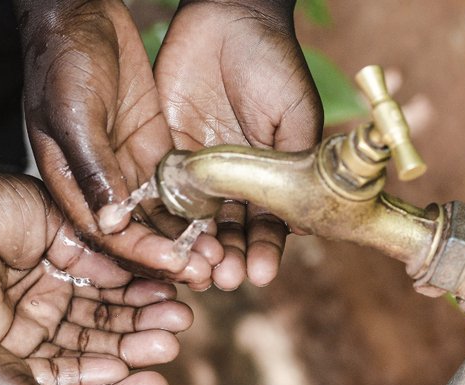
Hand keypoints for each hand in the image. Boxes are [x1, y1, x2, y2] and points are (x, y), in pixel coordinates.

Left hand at [0, 171, 193, 362]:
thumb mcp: (58, 218)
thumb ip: (100, 247)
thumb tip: (149, 264)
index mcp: (59, 262)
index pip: (112, 283)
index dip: (147, 289)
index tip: (184, 288)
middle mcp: (47, 300)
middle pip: (107, 320)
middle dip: (147, 323)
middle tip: (183, 323)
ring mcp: (31, 329)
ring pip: (91, 346)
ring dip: (131, 348)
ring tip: (169, 343)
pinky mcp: (11, 354)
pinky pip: (61, 366)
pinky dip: (96, 368)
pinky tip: (131, 364)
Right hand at [15, 0, 221, 288]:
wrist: (81, 16)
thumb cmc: (63, 61)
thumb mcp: (73, 114)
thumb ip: (92, 168)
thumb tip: (110, 222)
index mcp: (69, 185)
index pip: (106, 234)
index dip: (141, 254)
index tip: (176, 267)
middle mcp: (99, 185)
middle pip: (137, 233)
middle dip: (172, 256)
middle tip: (211, 272)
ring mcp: (128, 168)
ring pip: (161, 215)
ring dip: (189, 237)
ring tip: (224, 256)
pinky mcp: (153, 149)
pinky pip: (178, 187)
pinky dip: (198, 206)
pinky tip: (227, 221)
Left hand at [155, 0, 322, 288]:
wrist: (230, 18)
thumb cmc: (274, 65)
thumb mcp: (295, 120)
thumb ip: (295, 169)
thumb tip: (304, 225)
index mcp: (269, 178)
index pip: (265, 227)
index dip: (263, 251)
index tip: (260, 274)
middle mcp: (232, 181)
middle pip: (226, 232)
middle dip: (227, 258)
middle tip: (222, 279)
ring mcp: (197, 169)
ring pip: (193, 220)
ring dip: (194, 246)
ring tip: (194, 268)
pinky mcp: (164, 151)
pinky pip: (161, 189)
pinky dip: (161, 215)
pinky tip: (161, 236)